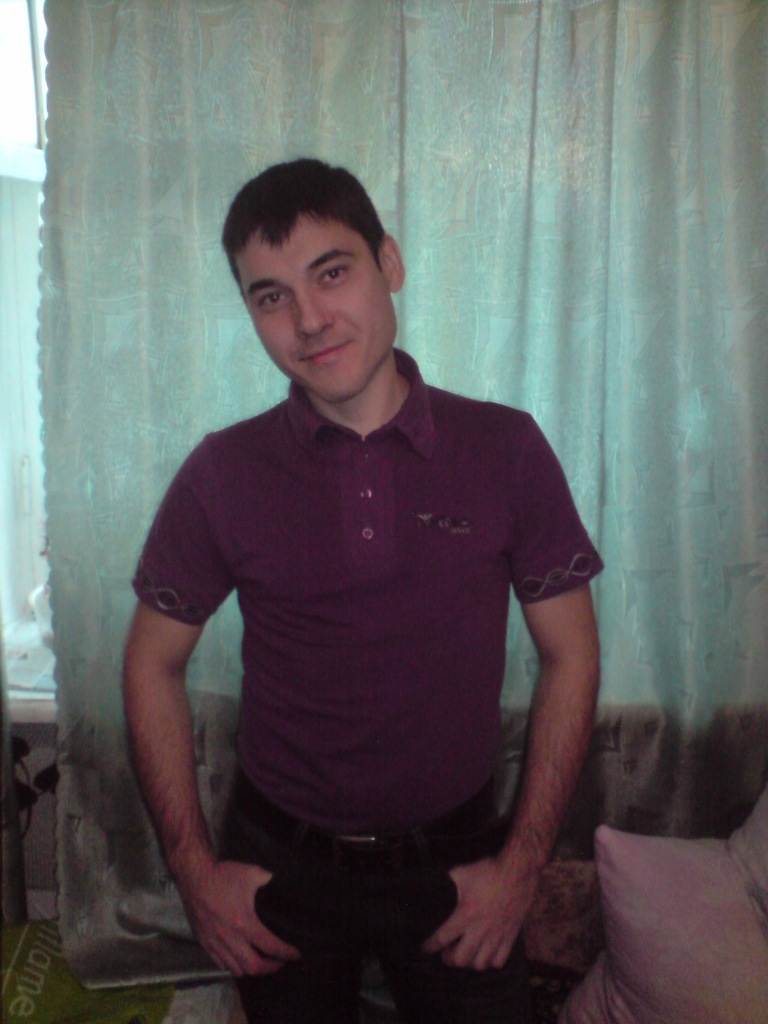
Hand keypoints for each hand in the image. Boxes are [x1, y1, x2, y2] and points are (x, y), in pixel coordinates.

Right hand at [181, 859, 300, 976]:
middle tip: (280, 962)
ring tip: (261, 962)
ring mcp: (215, 943)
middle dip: (270, 968)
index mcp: (244, 923)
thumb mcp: (252, 873)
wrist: (195, 876)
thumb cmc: (224, 875)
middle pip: (254, 967)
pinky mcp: (205, 943)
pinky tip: (240, 959)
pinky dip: (233, 966)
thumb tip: (281, 884)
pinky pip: (221, 964)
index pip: (270, 946)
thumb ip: (270, 880)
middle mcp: (230, 938)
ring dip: (251, 970)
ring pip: (236, 969)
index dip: (286, 953)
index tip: (296, 955)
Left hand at [422, 854, 538, 970]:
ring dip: (470, 962)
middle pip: (460, 959)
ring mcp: (497, 935)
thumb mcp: (462, 873)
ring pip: (480, 964)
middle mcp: (480, 929)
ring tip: (466, 954)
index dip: (430, 946)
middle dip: (450, 959)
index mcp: (465, 914)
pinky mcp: (510, 936)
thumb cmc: (489, 871)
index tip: (424, 949)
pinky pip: (499, 960)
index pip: (442, 938)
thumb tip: (436, 883)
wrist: (518, 872)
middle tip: (447, 953)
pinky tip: (486, 953)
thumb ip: (447, 882)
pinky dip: (491, 961)